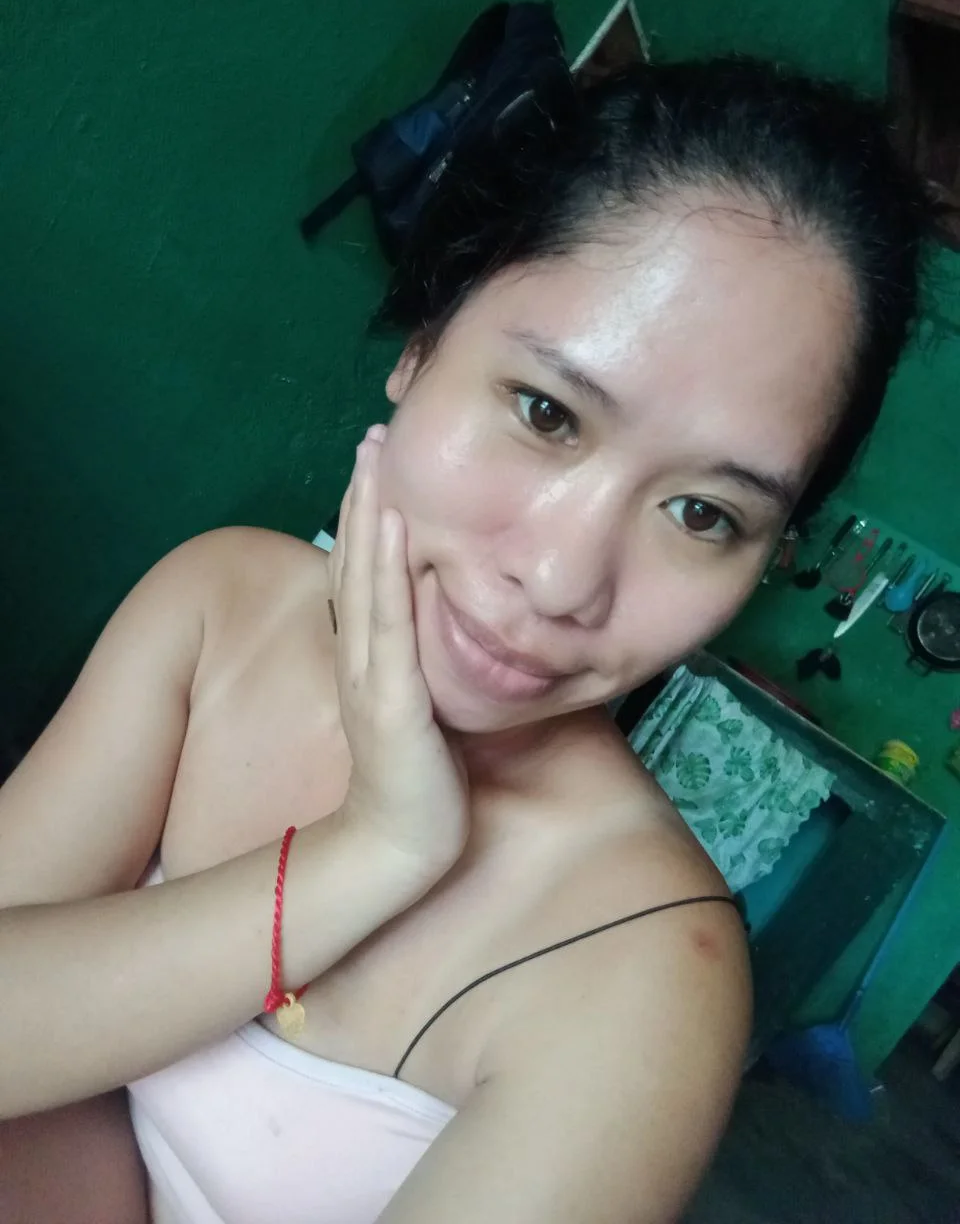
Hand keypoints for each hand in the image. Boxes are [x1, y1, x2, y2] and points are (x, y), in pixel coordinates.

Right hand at [329, 427, 469, 882]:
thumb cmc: (419, 778)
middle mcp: (359, 654)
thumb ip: (420, 662)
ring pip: (364, 576)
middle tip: (372, 436)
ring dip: (367, 512)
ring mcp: (369, 672)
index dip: (362, 516)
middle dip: (362, 495)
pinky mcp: (390, 696)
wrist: (404, 843)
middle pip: (355, 560)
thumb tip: (442, 616)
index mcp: (366, 657)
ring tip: (373, 455)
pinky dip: (384, 567)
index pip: (360, 573)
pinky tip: (389, 523)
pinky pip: (387, 620)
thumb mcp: (418, 705)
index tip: (374, 466)